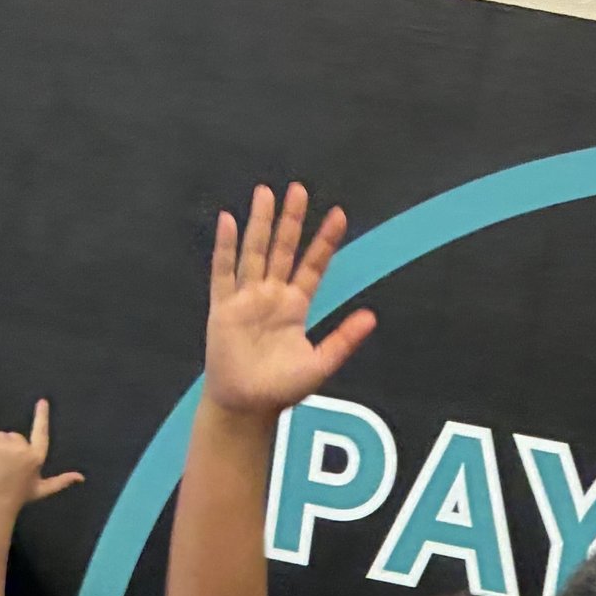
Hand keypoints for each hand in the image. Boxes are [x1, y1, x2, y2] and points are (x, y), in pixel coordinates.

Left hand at [0, 399, 85, 518]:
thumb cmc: (18, 497)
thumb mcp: (42, 489)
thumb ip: (61, 481)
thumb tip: (81, 478)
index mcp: (37, 457)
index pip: (41, 432)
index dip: (42, 416)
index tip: (42, 401)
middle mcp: (24, 449)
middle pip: (14, 436)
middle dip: (8, 447)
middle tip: (4, 467)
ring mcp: (7, 447)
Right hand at [202, 182, 377, 419]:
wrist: (246, 406)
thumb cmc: (280, 389)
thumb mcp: (320, 364)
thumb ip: (344, 340)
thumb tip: (372, 317)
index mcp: (295, 307)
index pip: (312, 266)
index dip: (325, 241)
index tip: (339, 215)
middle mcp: (271, 296)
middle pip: (283, 250)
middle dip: (292, 220)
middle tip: (300, 189)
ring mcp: (246, 298)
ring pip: (254, 252)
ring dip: (260, 223)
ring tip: (266, 192)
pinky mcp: (223, 307)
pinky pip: (223, 271)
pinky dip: (225, 246)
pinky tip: (229, 220)